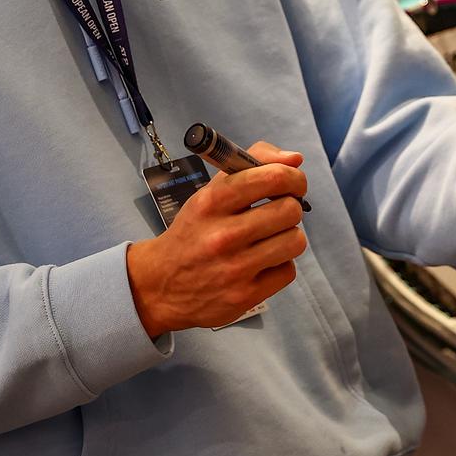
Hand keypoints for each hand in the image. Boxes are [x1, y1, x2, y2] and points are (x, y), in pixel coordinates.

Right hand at [127, 141, 309, 335]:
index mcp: (213, 202)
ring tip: (270, 239)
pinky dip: (280, 265)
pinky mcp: (245, 296)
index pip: (272, 178)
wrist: (160, 285)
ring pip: (295, 241)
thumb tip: (295, 159)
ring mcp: (235, 268)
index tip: (292, 185)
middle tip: (277, 215)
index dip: (293, 178)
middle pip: (290, 210)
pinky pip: (288, 271)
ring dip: (289, 237)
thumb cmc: (194, 231)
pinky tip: (262, 263)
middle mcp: (224, 235)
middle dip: (290, 209)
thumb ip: (252, 165)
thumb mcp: (211, 192)